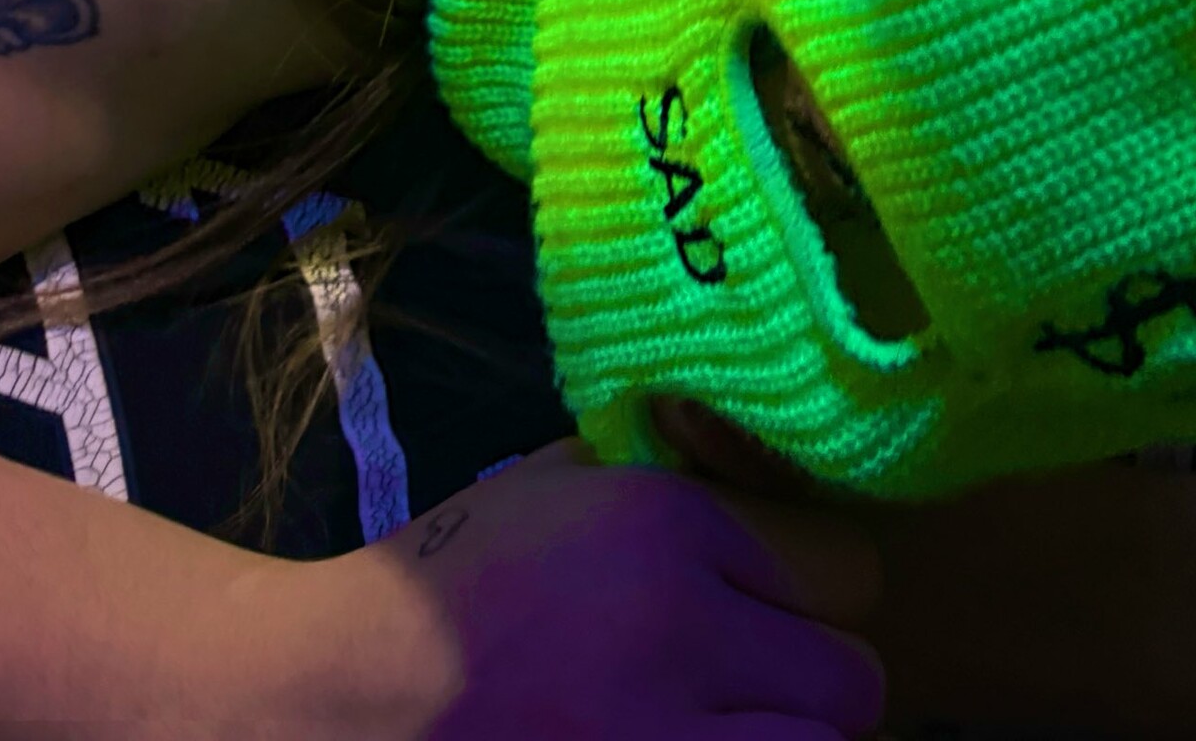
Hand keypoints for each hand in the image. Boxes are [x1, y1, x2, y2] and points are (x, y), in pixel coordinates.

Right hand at [311, 433, 888, 739]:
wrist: (341, 702)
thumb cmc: (456, 580)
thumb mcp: (563, 481)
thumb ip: (679, 479)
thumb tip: (781, 484)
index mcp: (664, 526)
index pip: (848, 567)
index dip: (813, 586)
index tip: (769, 598)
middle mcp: (679, 633)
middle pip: (854, 681)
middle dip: (813, 682)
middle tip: (754, 680)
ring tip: (730, 721)